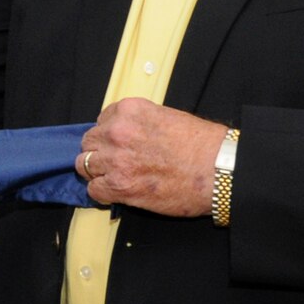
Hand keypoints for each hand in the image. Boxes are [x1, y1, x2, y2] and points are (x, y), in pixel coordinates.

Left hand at [75, 98, 225, 216]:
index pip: (101, 121)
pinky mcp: (119, 186)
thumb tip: (123, 132)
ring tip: (116, 177)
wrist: (219, 170)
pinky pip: (94, 189)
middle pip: (89, 143)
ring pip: (84, 165)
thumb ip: (138, 122)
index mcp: (129, 110)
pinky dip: (103, 192)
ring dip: (98, 172)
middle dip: (100, 152)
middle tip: (116, 162)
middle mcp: (117, 132)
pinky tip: (118, 192)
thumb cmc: (201, 145)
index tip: (119, 143)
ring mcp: (116, 159)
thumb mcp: (166, 116)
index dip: (109, 134)